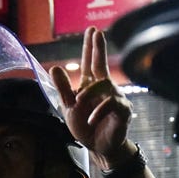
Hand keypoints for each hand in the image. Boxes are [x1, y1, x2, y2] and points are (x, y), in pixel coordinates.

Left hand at [51, 26, 133, 163]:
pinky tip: (91, 120)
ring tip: (79, 104)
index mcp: (91, 85)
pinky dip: (99, 111)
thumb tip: (55, 68)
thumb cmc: (85, 126)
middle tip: (97, 32)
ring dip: (89, 93)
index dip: (91, 47)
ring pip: (103, 85)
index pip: (90, 62)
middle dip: (98, 48)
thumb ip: (63, 89)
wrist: (99, 147)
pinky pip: (111, 104)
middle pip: (101, 65)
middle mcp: (104, 88)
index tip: (93, 30)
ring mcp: (115, 97)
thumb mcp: (69, 108)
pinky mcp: (123, 110)